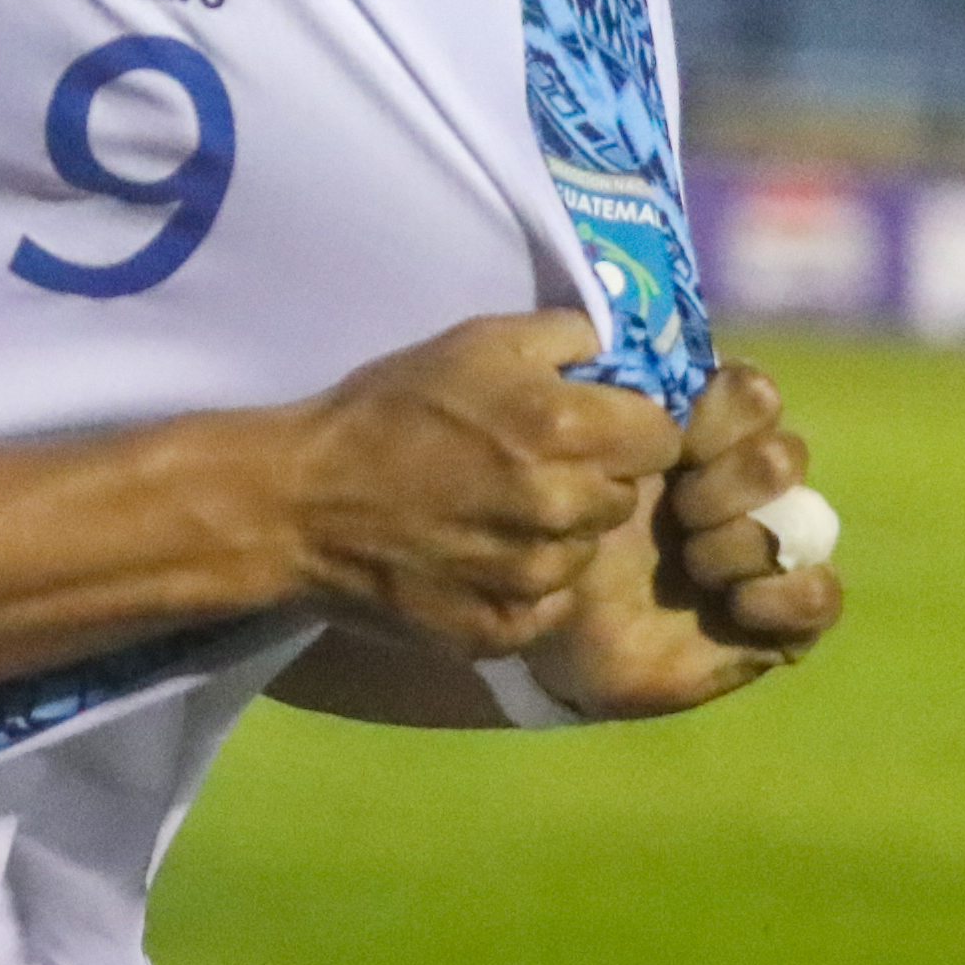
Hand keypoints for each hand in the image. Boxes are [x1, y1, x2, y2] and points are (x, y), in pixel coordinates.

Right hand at [276, 311, 682, 659]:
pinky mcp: (503, 628)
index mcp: (564, 429)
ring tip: (496, 513)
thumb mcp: (475, 340)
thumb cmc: (388, 410)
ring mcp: (534, 577)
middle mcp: (562, 508)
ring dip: (560, 533)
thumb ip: (566, 335)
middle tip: (533, 466)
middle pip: (627, 495)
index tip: (593, 425)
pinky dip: (526, 585)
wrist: (300, 503)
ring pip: (587, 551)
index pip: (663, 436)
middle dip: (594, 477)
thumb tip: (623, 350)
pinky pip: (550, 604)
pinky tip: (478, 558)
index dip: (631, 425)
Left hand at [522, 362, 842, 721]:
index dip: (722, 415)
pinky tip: (735, 605)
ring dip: (747, 541)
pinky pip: (823, 594)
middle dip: (733, 482)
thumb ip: (599, 392)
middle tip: (681, 514)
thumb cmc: (553, 531)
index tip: (671, 445)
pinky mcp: (775, 619)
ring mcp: (764, 551)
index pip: (751, 394)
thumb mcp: (563, 458)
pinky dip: (787, 595)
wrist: (545, 630)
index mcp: (699, 438)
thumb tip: (627, 336)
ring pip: (810, 517)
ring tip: (695, 567)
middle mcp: (741, 488)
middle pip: (786, 454)